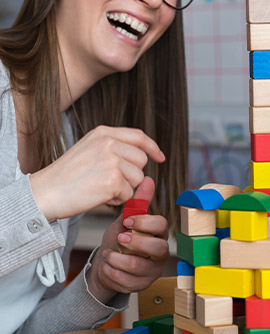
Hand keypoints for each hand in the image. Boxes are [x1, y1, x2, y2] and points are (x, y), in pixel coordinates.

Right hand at [30, 125, 164, 221]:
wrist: (45, 192)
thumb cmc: (65, 176)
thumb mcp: (89, 149)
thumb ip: (113, 146)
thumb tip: (143, 155)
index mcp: (103, 133)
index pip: (138, 136)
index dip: (152, 147)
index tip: (160, 157)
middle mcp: (109, 143)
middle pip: (141, 160)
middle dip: (132, 175)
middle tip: (109, 181)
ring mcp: (112, 161)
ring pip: (138, 178)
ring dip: (124, 188)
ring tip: (100, 188)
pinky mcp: (113, 180)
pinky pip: (129, 194)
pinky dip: (117, 200)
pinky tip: (99, 196)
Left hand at [86, 177, 168, 301]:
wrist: (105, 264)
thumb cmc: (119, 239)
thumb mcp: (125, 220)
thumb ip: (137, 203)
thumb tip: (148, 178)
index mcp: (158, 233)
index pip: (162, 225)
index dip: (145, 223)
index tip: (127, 221)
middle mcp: (160, 251)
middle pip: (158, 248)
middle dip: (137, 243)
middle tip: (120, 239)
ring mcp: (153, 270)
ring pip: (141, 266)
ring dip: (119, 260)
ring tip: (107, 254)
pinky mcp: (143, 285)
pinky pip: (129, 281)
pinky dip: (114, 273)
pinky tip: (108, 267)